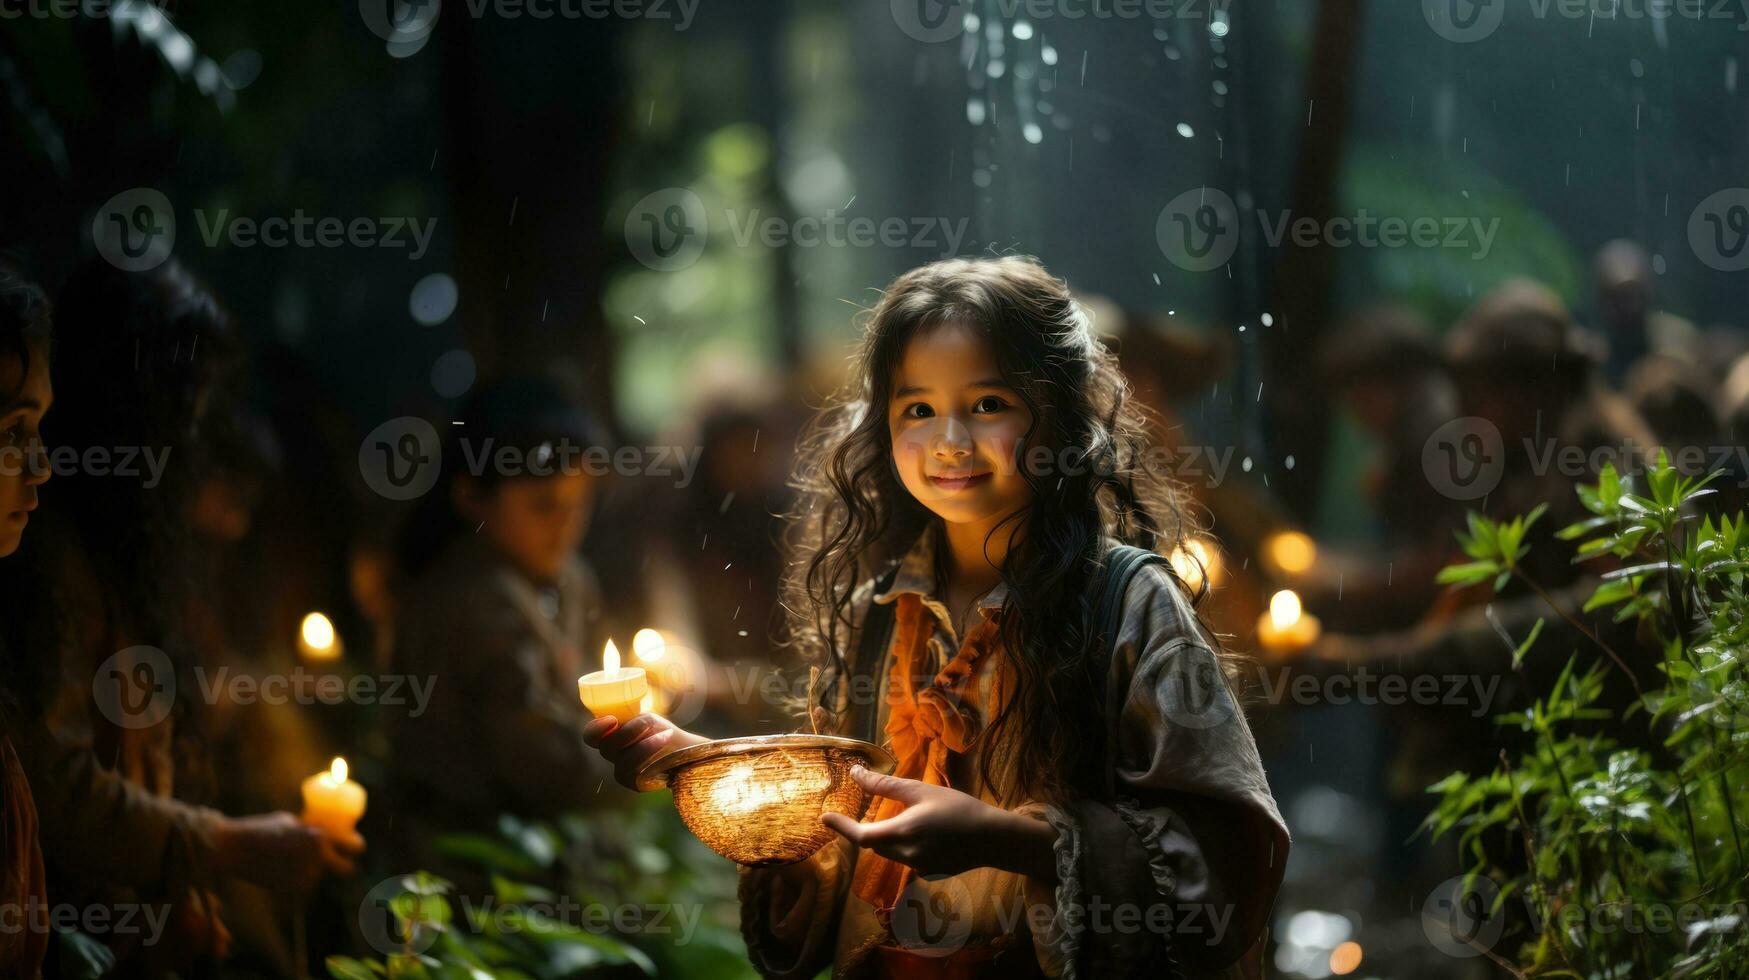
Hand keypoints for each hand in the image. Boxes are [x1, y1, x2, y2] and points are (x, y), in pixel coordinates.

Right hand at [212, 812, 363, 892]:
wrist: (234, 847)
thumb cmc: (260, 829)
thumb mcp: (290, 821)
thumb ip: (308, 830)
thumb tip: (320, 834)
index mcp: (319, 836)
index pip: (355, 846)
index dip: (356, 847)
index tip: (353, 849)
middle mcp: (317, 856)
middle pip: (346, 870)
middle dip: (342, 867)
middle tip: (333, 864)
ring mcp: (304, 875)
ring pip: (317, 879)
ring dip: (308, 874)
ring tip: (285, 863)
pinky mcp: (290, 890)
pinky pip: (301, 889)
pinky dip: (293, 885)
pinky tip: (278, 874)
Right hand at [582, 713, 707, 790]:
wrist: (683, 750)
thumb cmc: (661, 730)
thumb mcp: (647, 720)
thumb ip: (630, 720)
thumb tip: (619, 718)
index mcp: (609, 736)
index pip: (591, 736)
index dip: (596, 729)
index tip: (612, 720)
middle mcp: (612, 754)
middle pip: (606, 749)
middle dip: (627, 734)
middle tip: (648, 721)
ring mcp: (621, 770)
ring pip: (623, 762)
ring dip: (646, 745)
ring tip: (667, 733)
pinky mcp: (632, 783)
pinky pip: (635, 772)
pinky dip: (652, 755)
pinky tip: (665, 741)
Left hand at [821, 767, 1056, 880]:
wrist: (994, 838)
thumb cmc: (959, 808)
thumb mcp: (921, 791)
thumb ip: (886, 785)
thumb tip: (855, 774)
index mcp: (903, 833)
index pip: (861, 836)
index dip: (841, 828)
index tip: (824, 818)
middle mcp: (907, 856)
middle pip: (875, 845)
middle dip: (865, 830)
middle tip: (856, 814)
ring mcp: (919, 868)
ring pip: (890, 853)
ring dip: (886, 837)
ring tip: (899, 818)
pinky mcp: (930, 873)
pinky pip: (908, 859)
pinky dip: (906, 846)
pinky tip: (927, 833)